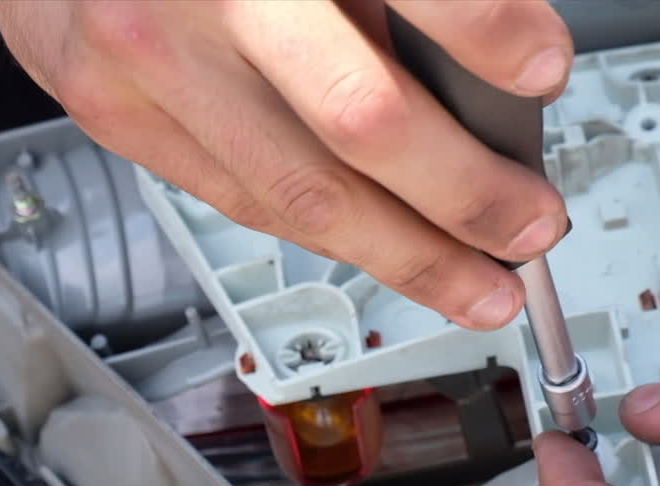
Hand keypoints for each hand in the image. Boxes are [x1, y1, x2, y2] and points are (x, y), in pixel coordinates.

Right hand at [0, 0, 572, 329]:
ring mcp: (146, 57)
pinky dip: (329, 237)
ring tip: (476, 283)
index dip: (487, 28)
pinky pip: (246, 202)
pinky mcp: (115, 113)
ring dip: (409, 255)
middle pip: (360, 117)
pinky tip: (385, 252)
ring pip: (302, 193)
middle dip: (466, 195)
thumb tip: (489, 63)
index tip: (544, 70)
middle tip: (530, 226)